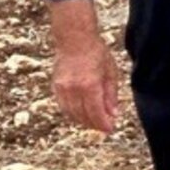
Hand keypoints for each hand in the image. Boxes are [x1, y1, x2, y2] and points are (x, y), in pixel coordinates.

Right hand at [48, 0, 119, 132]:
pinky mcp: (55, 86)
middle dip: (94, 124)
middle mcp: (73, 89)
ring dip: (83, 121)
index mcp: (89, 85)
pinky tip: (82, 113)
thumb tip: (113, 113)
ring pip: (71, 113)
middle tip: (104, 127)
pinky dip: (73, 113)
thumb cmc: (96, 53)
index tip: (110, 129)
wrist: (74, 39)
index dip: (103, 124)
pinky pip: (64, 106)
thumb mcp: (110, 72)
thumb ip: (111, 95)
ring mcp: (62, 88)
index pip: (95, 112)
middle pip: (83, 115)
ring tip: (94, 122)